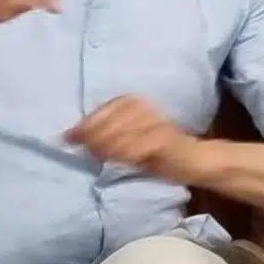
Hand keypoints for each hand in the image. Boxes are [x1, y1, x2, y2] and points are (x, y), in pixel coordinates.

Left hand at [65, 95, 199, 179]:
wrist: (193, 160)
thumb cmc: (156, 151)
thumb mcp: (126, 140)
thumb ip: (102, 136)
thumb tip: (70, 135)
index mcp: (135, 103)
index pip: (107, 108)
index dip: (87, 123)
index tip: (69, 137)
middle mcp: (146, 108)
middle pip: (112, 119)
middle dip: (93, 135)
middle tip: (82, 149)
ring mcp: (156, 124)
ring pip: (124, 131)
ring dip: (106, 144)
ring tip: (96, 156)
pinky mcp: (165, 141)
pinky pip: (140, 144)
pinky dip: (125, 152)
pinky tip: (115, 160)